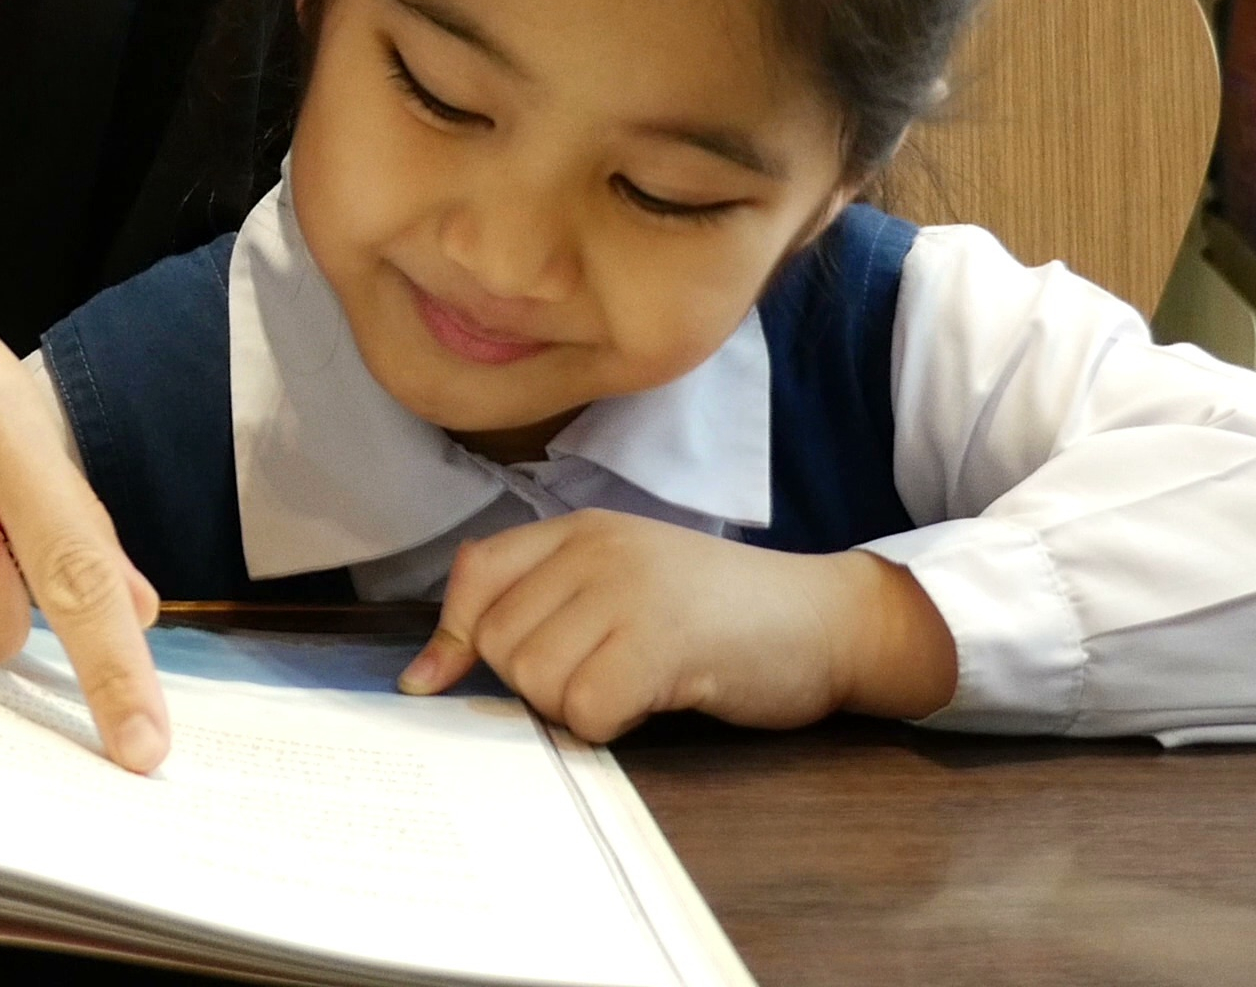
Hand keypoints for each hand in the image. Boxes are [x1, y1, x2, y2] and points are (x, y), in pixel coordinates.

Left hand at [395, 511, 957, 740]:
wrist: (826, 620)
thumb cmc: (720, 617)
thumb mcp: (623, 585)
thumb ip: (540, 608)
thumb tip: (429, 675)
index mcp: (581, 529)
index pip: (477, 575)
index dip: (454, 638)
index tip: (438, 684)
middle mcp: (597, 547)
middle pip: (500, 642)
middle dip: (534, 684)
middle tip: (599, 680)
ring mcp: (629, 589)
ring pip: (535, 680)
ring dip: (573, 707)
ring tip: (630, 687)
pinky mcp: (662, 640)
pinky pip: (585, 708)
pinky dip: (608, 725)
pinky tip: (652, 702)